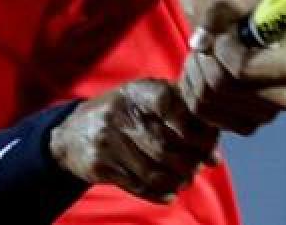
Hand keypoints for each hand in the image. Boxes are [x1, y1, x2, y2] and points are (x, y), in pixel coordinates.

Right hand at [49, 79, 218, 203]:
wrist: (71, 133)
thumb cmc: (123, 114)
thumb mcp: (144, 100)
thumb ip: (180, 114)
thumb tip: (214, 152)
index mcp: (137, 92)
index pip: (169, 104)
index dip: (193, 126)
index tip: (206, 143)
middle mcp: (120, 113)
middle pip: (165, 146)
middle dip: (188, 163)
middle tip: (198, 169)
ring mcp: (107, 140)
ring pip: (152, 170)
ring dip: (176, 181)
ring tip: (185, 181)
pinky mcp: (100, 165)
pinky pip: (136, 185)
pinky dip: (158, 193)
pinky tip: (169, 193)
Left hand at [179, 0, 285, 134]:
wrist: (241, 32)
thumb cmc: (247, 12)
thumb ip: (226, 5)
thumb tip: (202, 41)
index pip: (242, 70)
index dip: (222, 49)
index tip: (224, 35)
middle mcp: (285, 99)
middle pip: (221, 87)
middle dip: (206, 59)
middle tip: (211, 43)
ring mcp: (263, 117)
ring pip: (206, 100)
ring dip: (195, 71)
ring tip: (208, 54)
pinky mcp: (242, 126)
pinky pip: (200, 113)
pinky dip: (192, 89)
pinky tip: (204, 72)